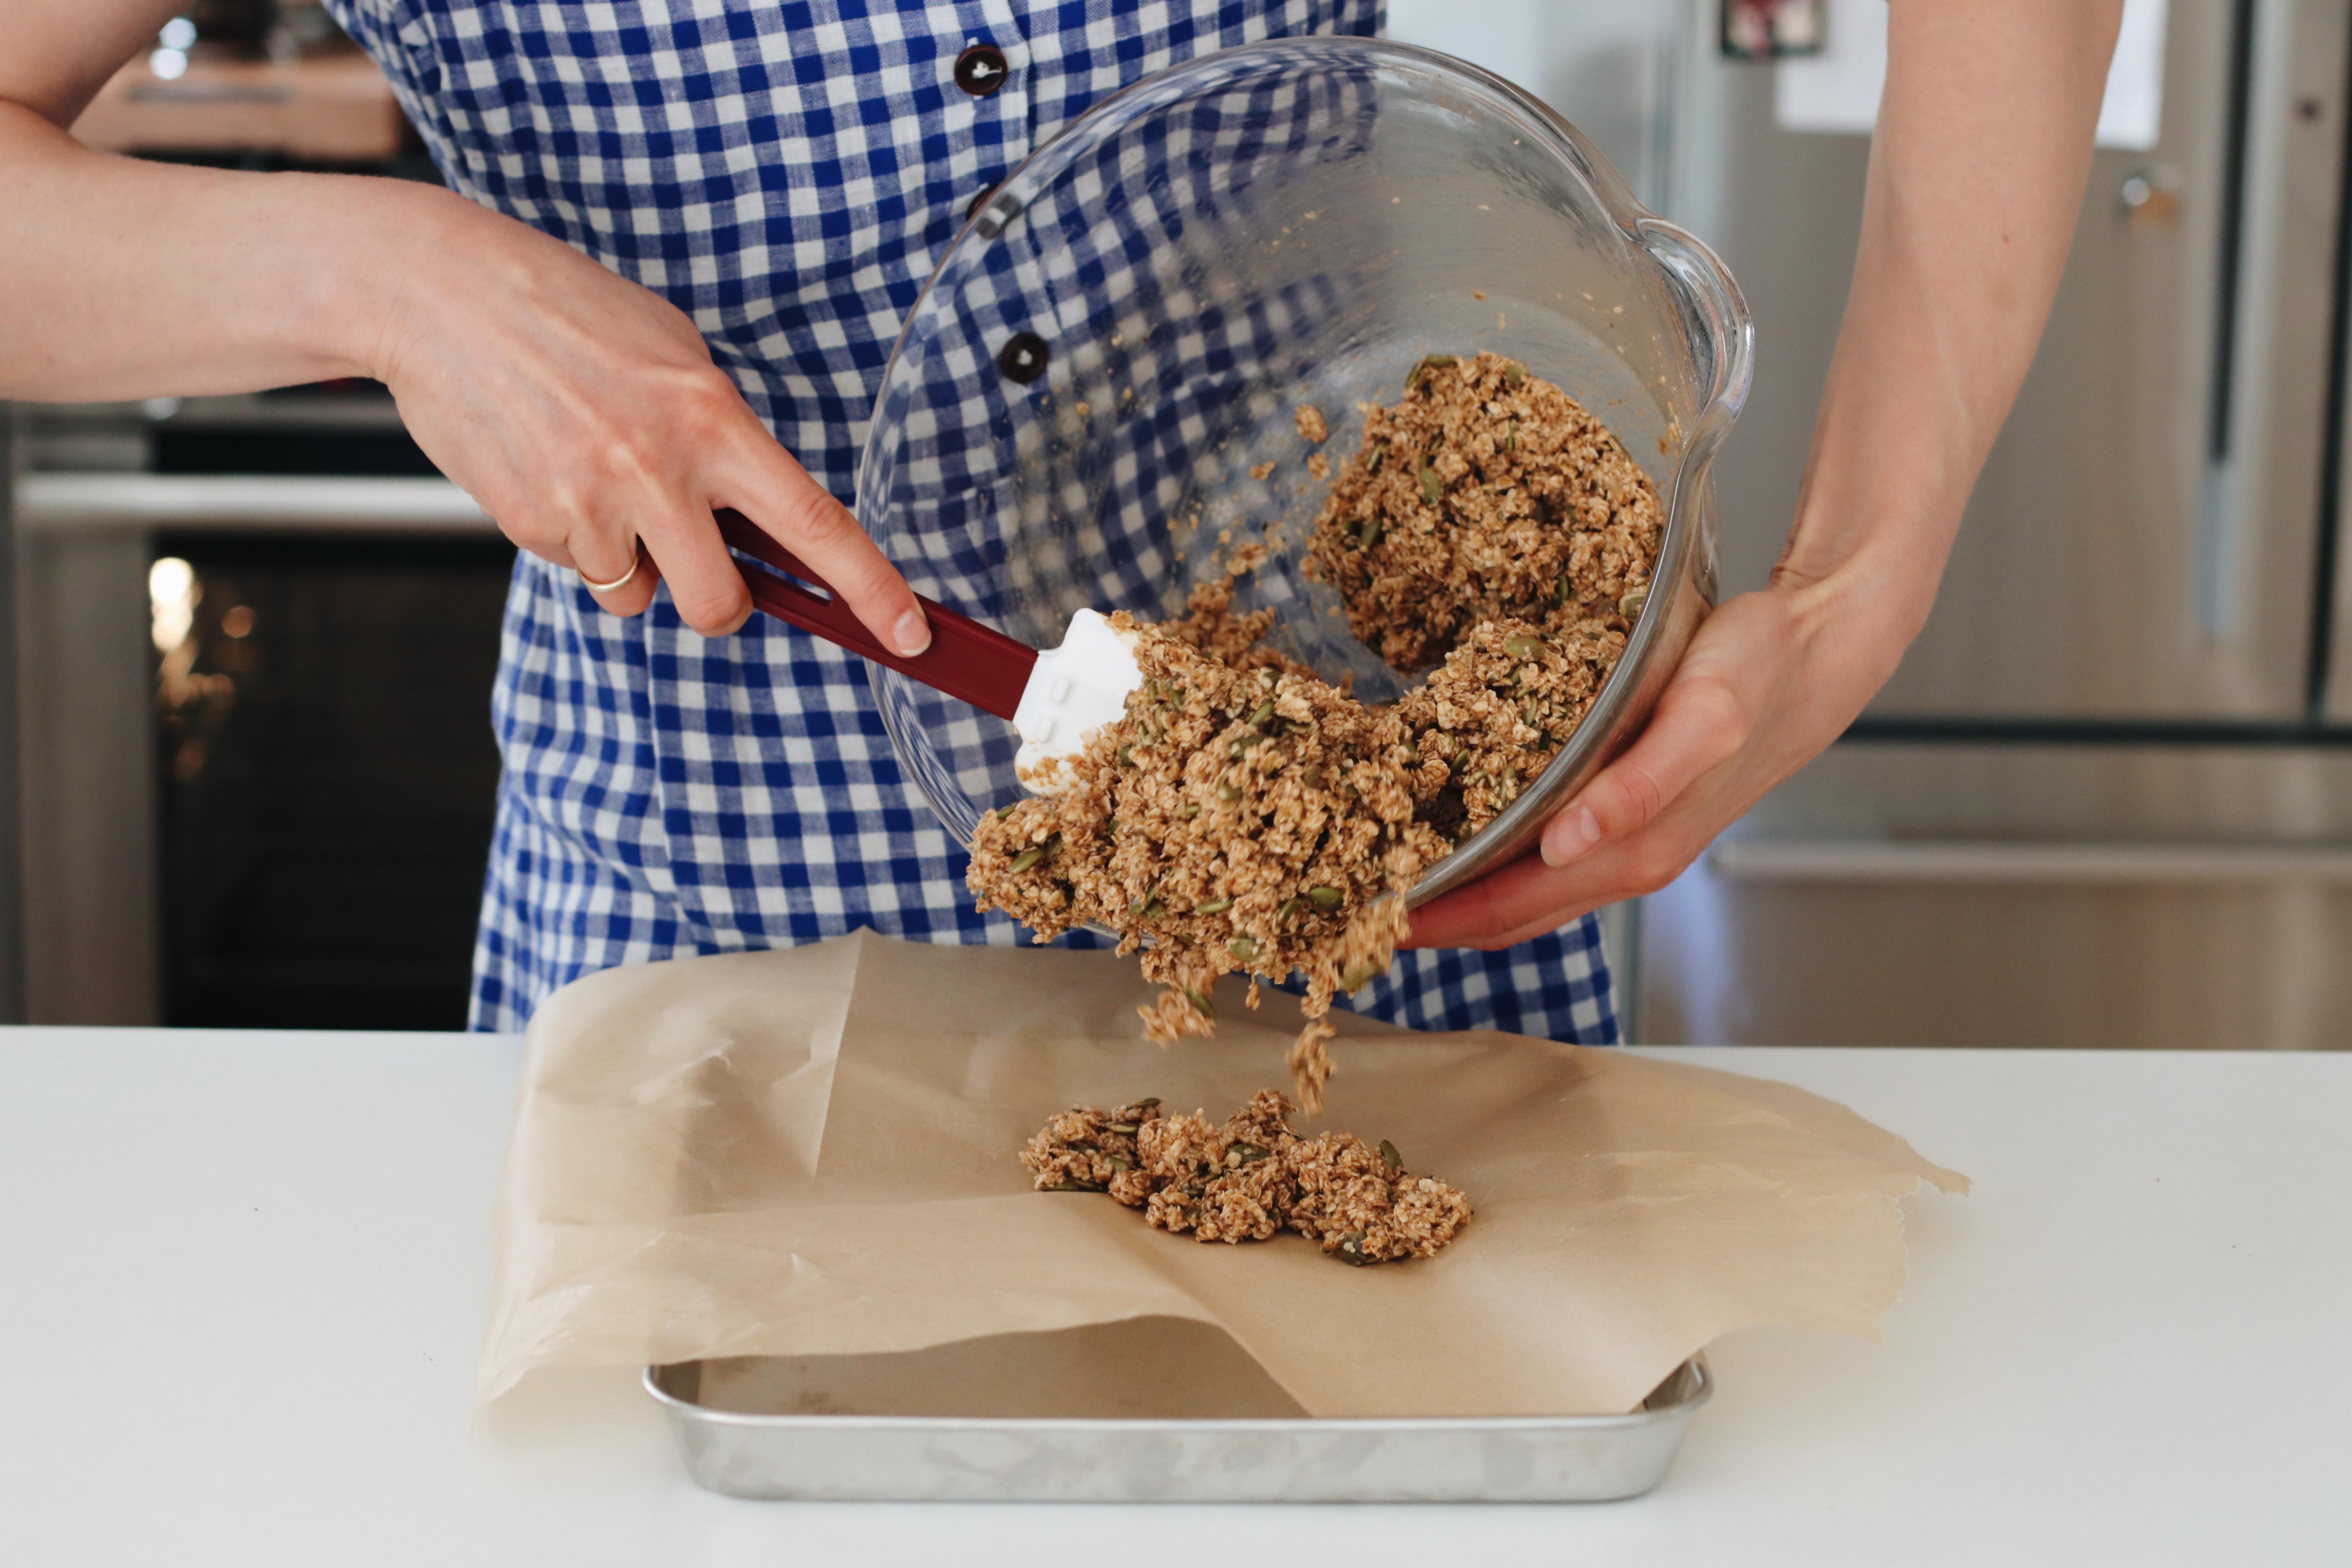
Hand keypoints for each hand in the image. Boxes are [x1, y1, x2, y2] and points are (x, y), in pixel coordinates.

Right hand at [366, 192, 929, 649]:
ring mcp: (593, 502)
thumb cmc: (564, 313)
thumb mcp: (672, 352)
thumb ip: (719, 436)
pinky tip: (547, 469)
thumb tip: (754, 518)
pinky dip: (572, 539)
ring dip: (630, 563)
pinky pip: (579, 569)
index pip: (816, 524)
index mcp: (712, 420)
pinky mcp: (532, 524)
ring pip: (639, 596)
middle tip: (694, 561)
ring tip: (593, 478)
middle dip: (720, 604)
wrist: (439, 293)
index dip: (873, 590)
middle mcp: (660, 469)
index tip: (911, 633)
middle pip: (724, 604)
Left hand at [1399, 576, 1900, 951]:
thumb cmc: (1758, 675)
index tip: (1357, 917)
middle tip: (1340, 905)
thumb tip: (1565, 847)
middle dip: (1426, 921)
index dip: (1433, 920)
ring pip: (1520, 891)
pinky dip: (1488, 857)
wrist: (1818, 654)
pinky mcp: (1623, 810)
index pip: (1508, 907)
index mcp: (1630, 851)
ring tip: (1375, 877)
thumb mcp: (1703, 717)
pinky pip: (1541, 854)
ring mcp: (1622, 841)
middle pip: (1504, 913)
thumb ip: (1638, 786)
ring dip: (1453, 895)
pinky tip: (1451, 836)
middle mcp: (1619, 860)